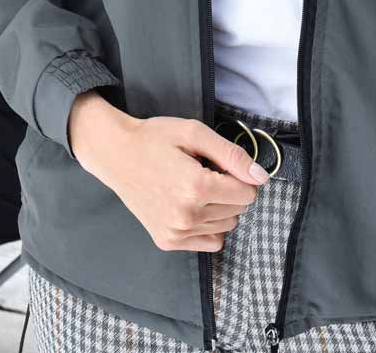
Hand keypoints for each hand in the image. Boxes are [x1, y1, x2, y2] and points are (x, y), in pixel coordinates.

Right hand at [67, 92, 266, 251]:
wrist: (115, 154)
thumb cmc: (153, 139)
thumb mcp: (193, 132)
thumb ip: (232, 154)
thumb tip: (261, 178)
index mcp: (196, 187)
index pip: (247, 193)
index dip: (237, 175)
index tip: (217, 164)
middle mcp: (187, 215)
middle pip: (238, 210)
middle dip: (228, 190)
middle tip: (201, 172)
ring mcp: (176, 231)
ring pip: (227, 225)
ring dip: (218, 207)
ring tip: (192, 188)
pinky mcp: (168, 240)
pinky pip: (211, 242)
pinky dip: (209, 226)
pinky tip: (191, 207)